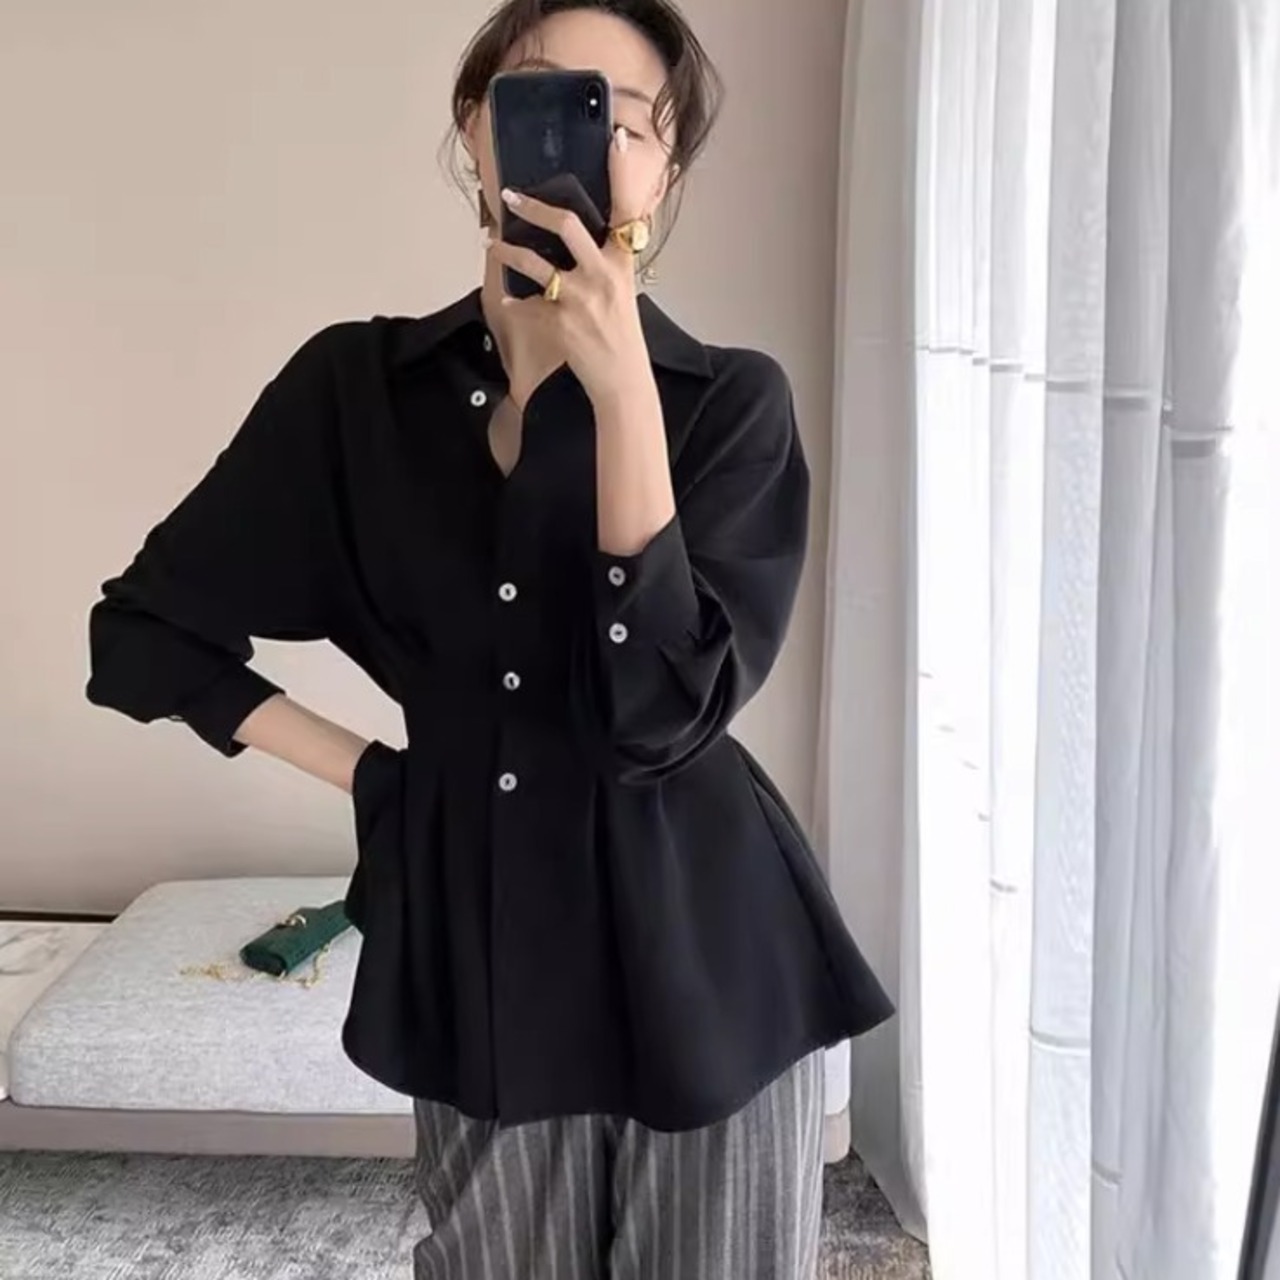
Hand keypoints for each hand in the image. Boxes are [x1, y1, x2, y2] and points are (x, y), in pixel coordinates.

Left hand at [485, 131, 656, 408]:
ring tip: (492, 244)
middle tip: (510, 196)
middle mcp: (603, 276)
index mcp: (622, 264)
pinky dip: (514, 301)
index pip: (626, 210)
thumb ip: (604, 263)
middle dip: (535, 208)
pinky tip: (508, 298)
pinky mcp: (561, 322)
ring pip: (536, 263)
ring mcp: (580, 299)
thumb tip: (579, 241)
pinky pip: (527, 304)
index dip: (620, 173)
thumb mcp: (622, 292)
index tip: (613, 139)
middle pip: (568, 226)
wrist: (622, 381)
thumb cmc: (622, 336)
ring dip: (508, 250)